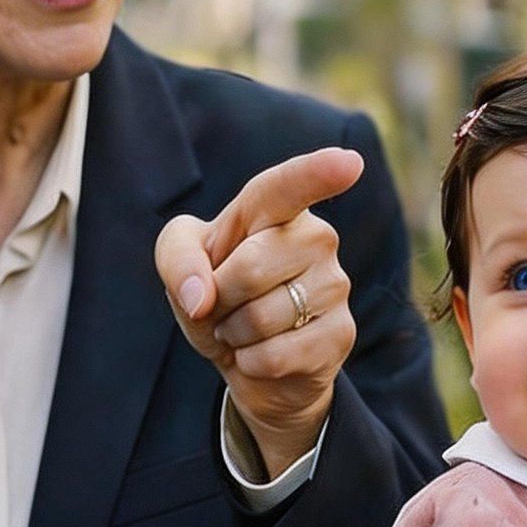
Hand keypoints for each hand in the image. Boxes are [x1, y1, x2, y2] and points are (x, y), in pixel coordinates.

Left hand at [156, 146, 362, 478]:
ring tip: (243, 328)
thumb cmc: (216, 291)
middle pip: (250, 267)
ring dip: (233, 333)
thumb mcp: (179, 263)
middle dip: (219, 297)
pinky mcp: (341, 334)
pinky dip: (249, 363)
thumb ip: (177, 260)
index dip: (318, 173)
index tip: (349, 163)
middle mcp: (315, 238)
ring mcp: (335, 285)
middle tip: (224, 303)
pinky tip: (260, 355)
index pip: (291, 186)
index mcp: (274, 209)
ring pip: (260, 318)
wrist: (246, 356)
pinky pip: (273, 356)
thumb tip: (202, 297)